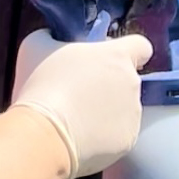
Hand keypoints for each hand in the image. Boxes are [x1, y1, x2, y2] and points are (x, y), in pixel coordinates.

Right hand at [10, 27, 152, 178]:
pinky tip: (83, 135)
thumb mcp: (37, 46)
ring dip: (108, 109)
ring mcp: (133, 113)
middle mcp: (132, 82)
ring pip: (124, 107)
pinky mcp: (128, 141)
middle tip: (81, 91)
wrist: (43, 136)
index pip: (141, 46)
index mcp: (117, 56)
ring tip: (78, 117)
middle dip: (109, 83)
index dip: (129, 51)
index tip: (111, 58)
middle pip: (128, 79)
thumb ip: (53, 37)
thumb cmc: (42, 86)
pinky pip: (119, 133)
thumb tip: (54, 37)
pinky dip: (105, 134)